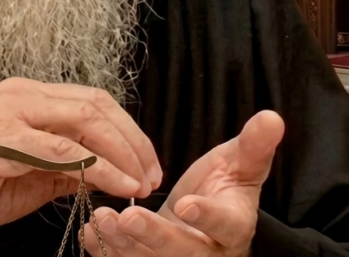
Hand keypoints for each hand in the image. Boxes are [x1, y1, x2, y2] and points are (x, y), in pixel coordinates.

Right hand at [0, 78, 161, 256]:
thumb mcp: (38, 175)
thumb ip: (73, 164)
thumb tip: (115, 168)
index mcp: (28, 96)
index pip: (92, 101)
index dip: (128, 131)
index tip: (148, 164)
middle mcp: (20, 94)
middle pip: (95, 105)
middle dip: (133, 141)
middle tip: (151, 174)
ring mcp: (10, 113)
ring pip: (84, 121)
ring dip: (122, 154)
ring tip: (140, 183)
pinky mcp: (3, 140)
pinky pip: (63, 151)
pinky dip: (98, 168)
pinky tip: (117, 185)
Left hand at [84, 110, 284, 256]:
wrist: (201, 220)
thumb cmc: (220, 190)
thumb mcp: (238, 166)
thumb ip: (252, 146)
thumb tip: (272, 117)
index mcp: (234, 226)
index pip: (226, 224)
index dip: (207, 216)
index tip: (186, 204)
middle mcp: (207, 252)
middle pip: (183, 252)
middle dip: (155, 236)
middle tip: (129, 217)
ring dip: (123, 244)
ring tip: (102, 219)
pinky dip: (105, 251)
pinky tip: (89, 232)